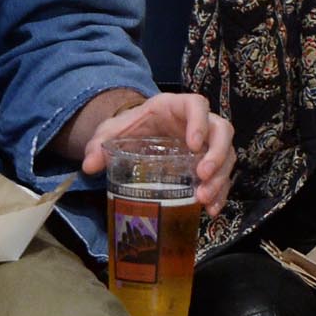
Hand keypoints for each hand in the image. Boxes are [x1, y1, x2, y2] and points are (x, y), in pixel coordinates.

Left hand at [80, 91, 234, 216]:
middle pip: (222, 130)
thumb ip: (100, 144)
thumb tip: (89, 165)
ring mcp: (207, 144)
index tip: (193, 145)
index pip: (196, 105)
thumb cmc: (130, 128)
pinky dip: (221, 194)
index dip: (199, 123)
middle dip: (216, 154)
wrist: (137, 135)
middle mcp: (198, 123)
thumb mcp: (112, 132)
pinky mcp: (209, 163)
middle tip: (202, 176)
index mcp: (176, 107)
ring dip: (219, 178)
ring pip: (227, 155)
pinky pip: (223, 177)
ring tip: (203, 199)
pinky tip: (211, 211)